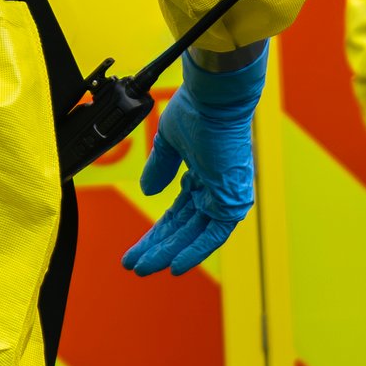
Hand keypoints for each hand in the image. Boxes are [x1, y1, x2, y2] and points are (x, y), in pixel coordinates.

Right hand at [122, 49, 266, 276]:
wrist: (215, 97)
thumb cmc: (197, 109)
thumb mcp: (169, 141)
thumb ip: (160, 167)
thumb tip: (148, 190)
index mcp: (201, 175)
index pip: (177, 213)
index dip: (155, 232)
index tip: (134, 249)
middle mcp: (214, 189)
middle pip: (182, 228)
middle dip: (156, 248)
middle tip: (133, 265)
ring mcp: (223, 196)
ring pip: (195, 235)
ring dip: (169, 253)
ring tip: (143, 268)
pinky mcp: (232, 200)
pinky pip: (213, 235)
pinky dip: (195, 251)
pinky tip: (174, 265)